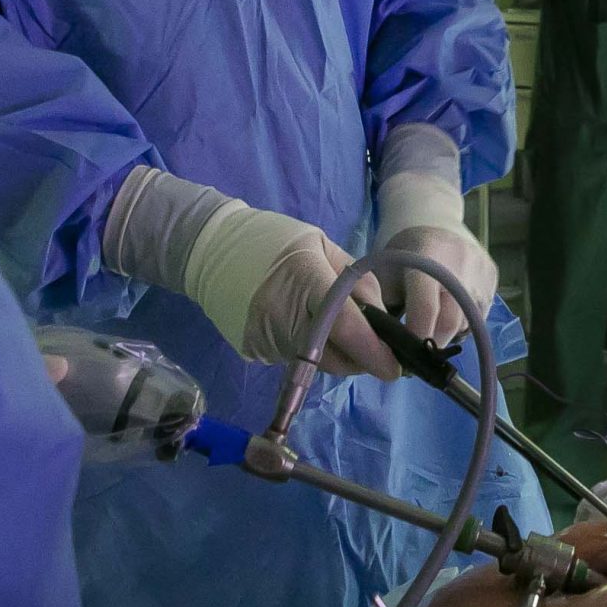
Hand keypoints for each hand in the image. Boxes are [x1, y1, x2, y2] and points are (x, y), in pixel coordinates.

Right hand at [180, 200, 400, 380]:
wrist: (211, 250)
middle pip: (334, 357)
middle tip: (374, 349)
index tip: (395, 366)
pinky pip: (295, 360)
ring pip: (316, 364)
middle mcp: (283, 314)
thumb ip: (355, 281)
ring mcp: (264, 337)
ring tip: (339, 332)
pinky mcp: (253, 351)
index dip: (374, 351)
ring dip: (336, 356)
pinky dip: (311, 353)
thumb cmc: (274, 241)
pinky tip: (305, 329)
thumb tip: (382, 319)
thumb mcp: (322, 245)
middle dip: (361, 360)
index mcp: (305, 278)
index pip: (346, 326)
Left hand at [377, 221, 498, 344]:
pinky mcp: (493, 275)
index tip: (406, 356)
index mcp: (427, 258)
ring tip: (435, 330)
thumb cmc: (404, 250)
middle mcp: (459, 263)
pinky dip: (465, 322)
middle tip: (421, 352)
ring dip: (451, 333)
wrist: (434, 218)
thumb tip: (388, 346)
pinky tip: (450, 313)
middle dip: (435, 342)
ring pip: (469, 320)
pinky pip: (481, 312)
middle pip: (452, 320)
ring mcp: (480, 269)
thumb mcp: (386, 271)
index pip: (426, 306)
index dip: (417, 334)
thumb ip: (387, 304)